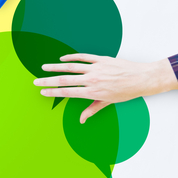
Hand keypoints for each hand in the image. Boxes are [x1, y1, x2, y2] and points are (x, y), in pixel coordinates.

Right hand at [34, 54, 177, 121]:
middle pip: (64, 80)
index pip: (67, 92)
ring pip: (70, 67)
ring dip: (55, 67)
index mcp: (92, 92)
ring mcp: (96, 68)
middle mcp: (92, 80)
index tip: (42, 92)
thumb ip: (92, 109)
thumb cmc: (126, 92)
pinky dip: (71, 57)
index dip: (53, 92)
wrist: (141, 78)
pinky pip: (83, 57)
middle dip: (48, 81)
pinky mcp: (101, 59)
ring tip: (44, 67)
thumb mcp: (108, 102)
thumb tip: (82, 120)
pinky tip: (62, 59)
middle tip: (36, 81)